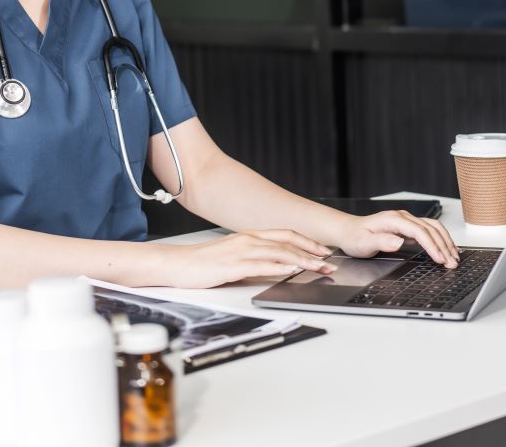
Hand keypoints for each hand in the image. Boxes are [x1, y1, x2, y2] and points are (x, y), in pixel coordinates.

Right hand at [162, 229, 337, 288]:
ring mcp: (240, 252)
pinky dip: (279, 267)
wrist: (176, 264)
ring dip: (303, 261)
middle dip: (312, 252)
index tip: (323, 251)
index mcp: (248, 236)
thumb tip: (275, 267)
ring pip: (279, 253)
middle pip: (287, 242)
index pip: (285, 235)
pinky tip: (292, 270)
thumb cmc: (202, 263)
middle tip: (330, 262)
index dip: (307, 242)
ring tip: (320, 269)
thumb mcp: (233, 258)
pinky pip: (261, 265)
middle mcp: (247, 240)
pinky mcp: (232, 265)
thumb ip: (253, 259)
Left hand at [335, 211, 459, 267]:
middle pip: (430, 229)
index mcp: (393, 220)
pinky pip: (430, 231)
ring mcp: (406, 221)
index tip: (439, 258)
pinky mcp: (408, 227)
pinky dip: (441, 239)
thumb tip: (399, 241)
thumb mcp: (363, 242)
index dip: (432, 245)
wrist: (348, 231)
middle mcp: (402, 217)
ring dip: (445, 242)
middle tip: (452, 263)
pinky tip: (447, 249)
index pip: (419, 231)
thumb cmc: (354, 237)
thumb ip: (381, 241)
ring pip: (433, 228)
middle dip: (443, 246)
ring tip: (454, 257)